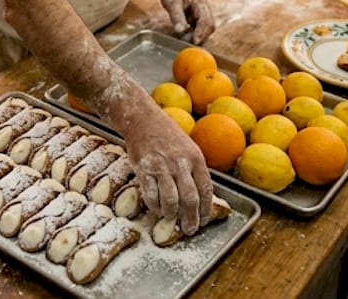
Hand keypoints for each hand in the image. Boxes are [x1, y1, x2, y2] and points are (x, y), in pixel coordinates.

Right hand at [120, 101, 212, 234]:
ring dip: (172, 215)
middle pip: (190, 199)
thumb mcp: (188, 147)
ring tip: (171, 220)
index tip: (203, 220)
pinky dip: (155, 207)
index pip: (206, 190)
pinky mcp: (143, 169)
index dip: (205, 209)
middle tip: (189, 229)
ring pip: (171, 200)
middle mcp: (180, 163)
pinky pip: (151, 195)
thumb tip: (200, 194)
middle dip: (191, 219)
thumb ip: (194, 169)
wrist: (142, 118)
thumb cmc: (166, 133)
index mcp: (195, 158)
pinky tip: (157, 210)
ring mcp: (161, 167)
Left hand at [160, 0, 214, 43]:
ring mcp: (203, 14)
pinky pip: (200, 30)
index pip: (205, 20)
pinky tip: (185, 37)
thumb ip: (177, 16)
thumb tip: (181, 31)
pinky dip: (194, 35)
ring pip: (206, 30)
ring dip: (198, 36)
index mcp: (200, 2)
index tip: (194, 42)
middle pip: (209, 26)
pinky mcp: (199, 19)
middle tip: (189, 45)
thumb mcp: (171, 3)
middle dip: (201, 36)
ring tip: (185, 41)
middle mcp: (205, 9)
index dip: (201, 32)